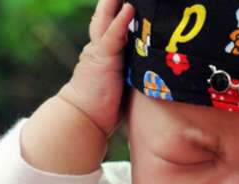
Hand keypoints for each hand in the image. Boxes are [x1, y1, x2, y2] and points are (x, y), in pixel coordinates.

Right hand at [57, 0, 134, 136]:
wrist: (86, 117)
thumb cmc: (105, 105)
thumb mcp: (123, 83)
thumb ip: (132, 72)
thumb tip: (152, 74)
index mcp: (108, 51)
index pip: (116, 25)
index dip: (123, 12)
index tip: (135, 2)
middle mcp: (102, 46)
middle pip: (110, 15)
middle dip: (117, 1)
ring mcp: (101, 50)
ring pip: (108, 18)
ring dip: (116, 2)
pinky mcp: (102, 58)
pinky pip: (112, 35)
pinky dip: (120, 21)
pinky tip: (128, 7)